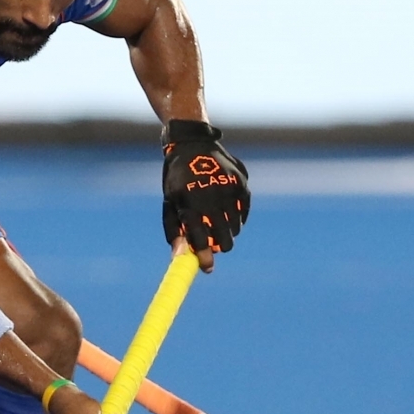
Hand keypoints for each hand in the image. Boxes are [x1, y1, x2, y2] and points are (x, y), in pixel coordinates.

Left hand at [162, 119, 248, 267]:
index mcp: (188, 203)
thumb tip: (179, 257)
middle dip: (219, 246)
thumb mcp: (169, 202)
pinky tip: (224, 208)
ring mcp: (229, 190)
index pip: (199, 238)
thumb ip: (174, 230)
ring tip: (214, 218)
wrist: (193, 145)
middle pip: (224, 238)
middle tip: (213, 244)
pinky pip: (244, 214)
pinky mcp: (242, 184)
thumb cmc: (177, 179)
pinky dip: (236, 217)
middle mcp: (210, 196)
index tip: (207, 268)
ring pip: (235, 228)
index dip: (205, 256)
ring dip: (226, 231)